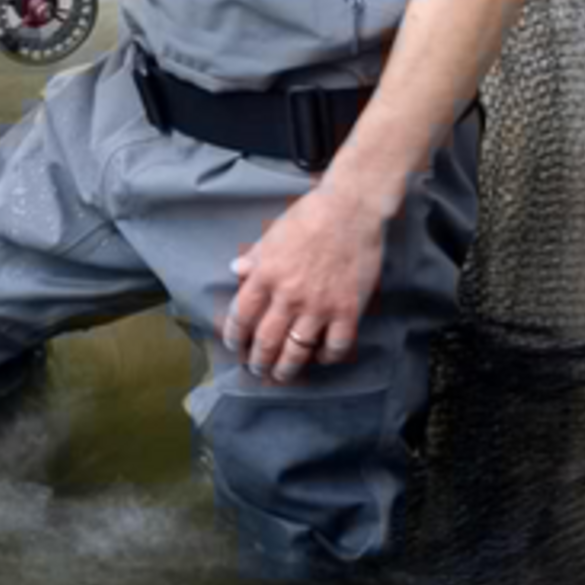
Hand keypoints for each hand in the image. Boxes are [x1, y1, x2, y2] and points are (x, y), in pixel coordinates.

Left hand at [221, 181, 385, 382]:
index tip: (234, 345)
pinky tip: (320, 357)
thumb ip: (254, 256)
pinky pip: (335, 347)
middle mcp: (289, 295)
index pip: (241, 316)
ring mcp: (319, 306)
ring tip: (281, 375)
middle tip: (256, 370)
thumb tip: (235, 270)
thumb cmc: (309, 216)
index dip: (235, 336)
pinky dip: (326, 358)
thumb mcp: (272, 233)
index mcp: (266, 274)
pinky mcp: (348, 310)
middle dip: (257, 362)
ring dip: (285, 369)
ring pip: (296, 352)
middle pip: (266, 341)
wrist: (350, 209)